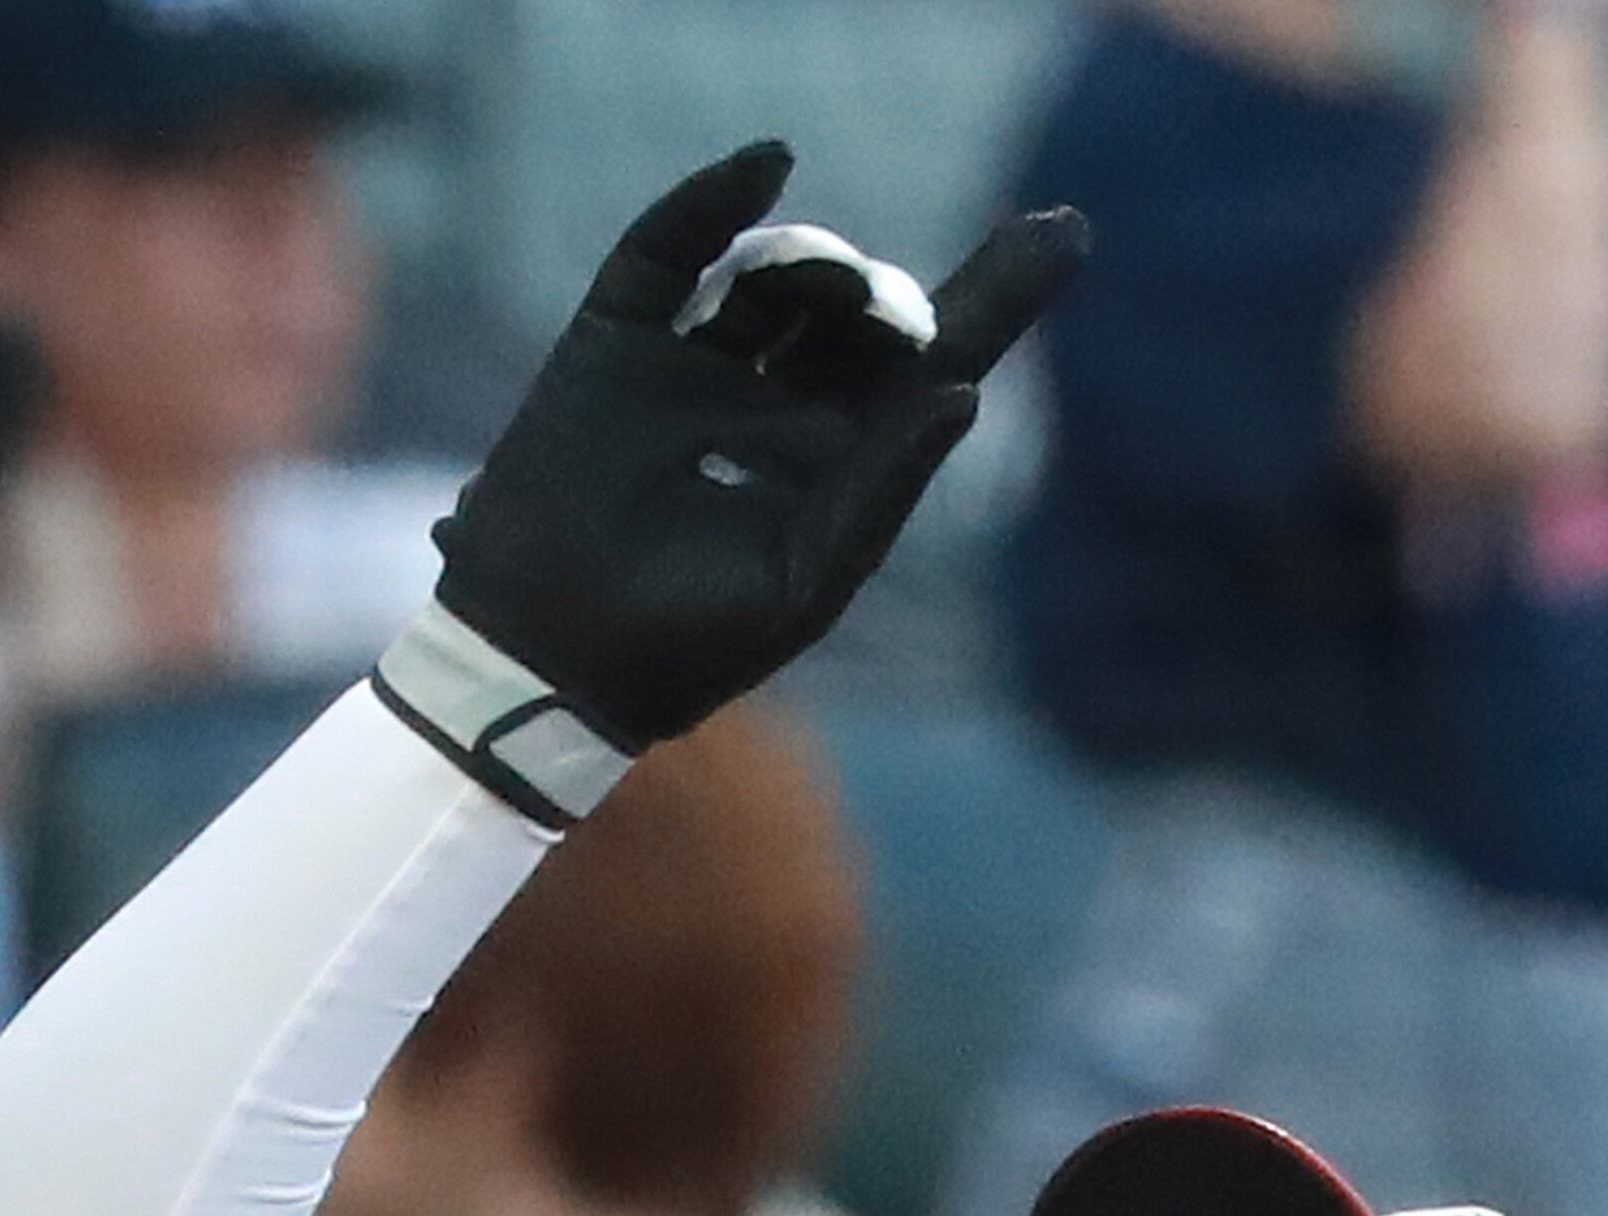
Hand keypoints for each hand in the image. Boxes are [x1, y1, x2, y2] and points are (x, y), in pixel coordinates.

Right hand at [414, 140, 1085, 762]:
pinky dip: (715, 199)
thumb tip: (964, 389)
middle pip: (861, 316)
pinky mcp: (619, 340)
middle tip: (922, 299)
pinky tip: (771, 164)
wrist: (543, 657)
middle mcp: (770, 406)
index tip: (1065, 233)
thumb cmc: (681, 644)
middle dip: (899, 295)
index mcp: (829, 468)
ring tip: (836, 293)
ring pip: (780, 276)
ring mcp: (693, 366)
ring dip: (821, 268)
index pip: (926, 372)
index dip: (994, 302)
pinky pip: (672, 248)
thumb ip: (885, 487)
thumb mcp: (805, 576)